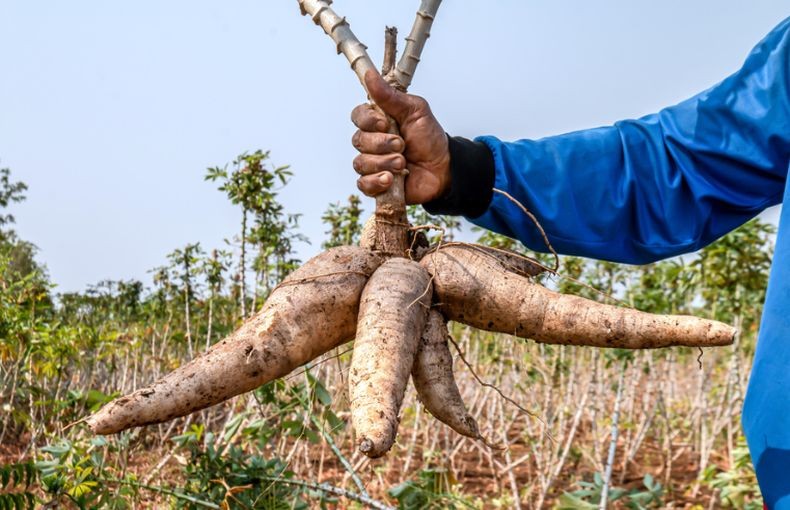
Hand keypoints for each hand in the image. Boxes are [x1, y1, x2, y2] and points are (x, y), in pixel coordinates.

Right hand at [351, 70, 450, 204]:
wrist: (443, 168)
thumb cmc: (429, 138)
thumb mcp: (415, 111)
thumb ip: (390, 96)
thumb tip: (369, 75)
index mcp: (378, 121)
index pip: (358, 117)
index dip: (368, 121)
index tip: (385, 123)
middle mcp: (371, 142)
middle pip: (358, 140)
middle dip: (381, 144)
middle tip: (402, 145)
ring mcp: (372, 163)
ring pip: (361, 162)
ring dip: (383, 162)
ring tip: (402, 163)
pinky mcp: (375, 184)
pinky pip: (363, 184)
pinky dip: (376, 181)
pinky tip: (391, 179)